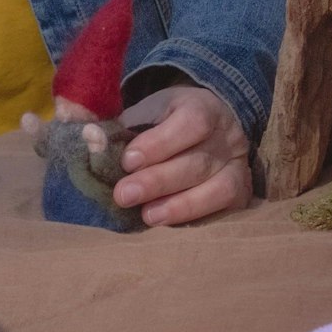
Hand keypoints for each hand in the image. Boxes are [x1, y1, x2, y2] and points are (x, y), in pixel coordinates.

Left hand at [113, 85, 250, 225]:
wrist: (207, 125)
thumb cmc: (166, 120)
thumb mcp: (146, 112)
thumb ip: (121, 127)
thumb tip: (90, 141)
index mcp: (203, 107)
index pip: (191, 123)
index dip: (160, 143)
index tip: (128, 160)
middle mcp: (227, 137)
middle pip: (197, 162)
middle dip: (158, 181)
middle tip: (124, 195)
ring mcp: (238, 166)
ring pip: (217, 188)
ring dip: (180, 205)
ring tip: (148, 216)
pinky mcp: (241, 193)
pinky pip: (225, 209)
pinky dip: (197, 217)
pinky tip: (169, 223)